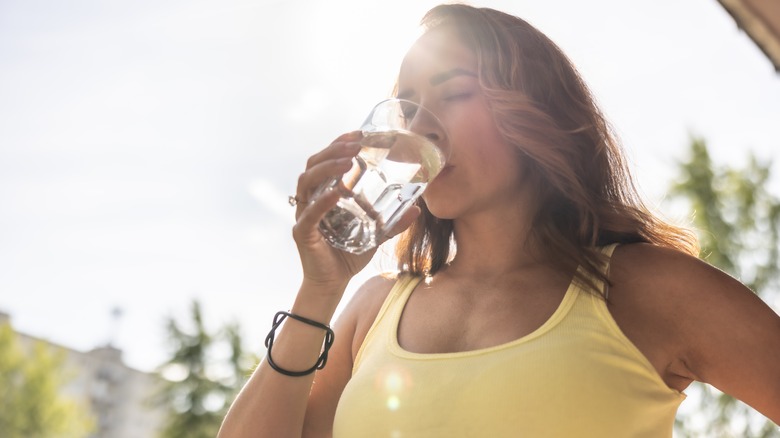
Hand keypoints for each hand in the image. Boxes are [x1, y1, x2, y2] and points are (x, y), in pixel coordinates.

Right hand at [292, 131, 419, 292]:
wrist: (333, 283)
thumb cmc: (349, 255)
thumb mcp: (376, 234)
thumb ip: (393, 221)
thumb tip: (417, 208)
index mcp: (324, 193)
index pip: (326, 160)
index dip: (339, 143)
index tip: (358, 133)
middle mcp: (310, 199)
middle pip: (314, 164)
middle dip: (333, 149)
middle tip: (355, 143)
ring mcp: (304, 214)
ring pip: (307, 181)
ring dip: (327, 167)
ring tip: (347, 160)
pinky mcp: (302, 232)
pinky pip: (309, 212)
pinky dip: (323, 201)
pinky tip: (337, 192)